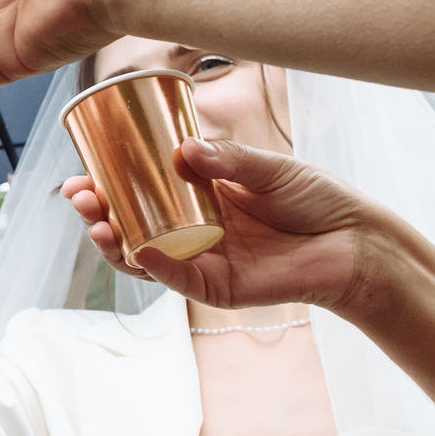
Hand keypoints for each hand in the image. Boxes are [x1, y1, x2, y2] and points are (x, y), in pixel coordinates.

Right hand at [65, 137, 378, 312]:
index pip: (141, 190)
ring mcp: (202, 259)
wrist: (356, 240)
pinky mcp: (218, 286)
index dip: (108, 182)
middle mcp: (192, 229)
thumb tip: (185, 149)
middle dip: (97, 212)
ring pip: (143, 256)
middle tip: (77, 195)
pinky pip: (177, 278)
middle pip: (131, 225)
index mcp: (200, 196)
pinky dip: (153, 266)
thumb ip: (228, 160)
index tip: (82, 170)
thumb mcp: (268, 167)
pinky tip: (134, 248)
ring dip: (112, 242)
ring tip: (95, 222)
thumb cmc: (317, 199)